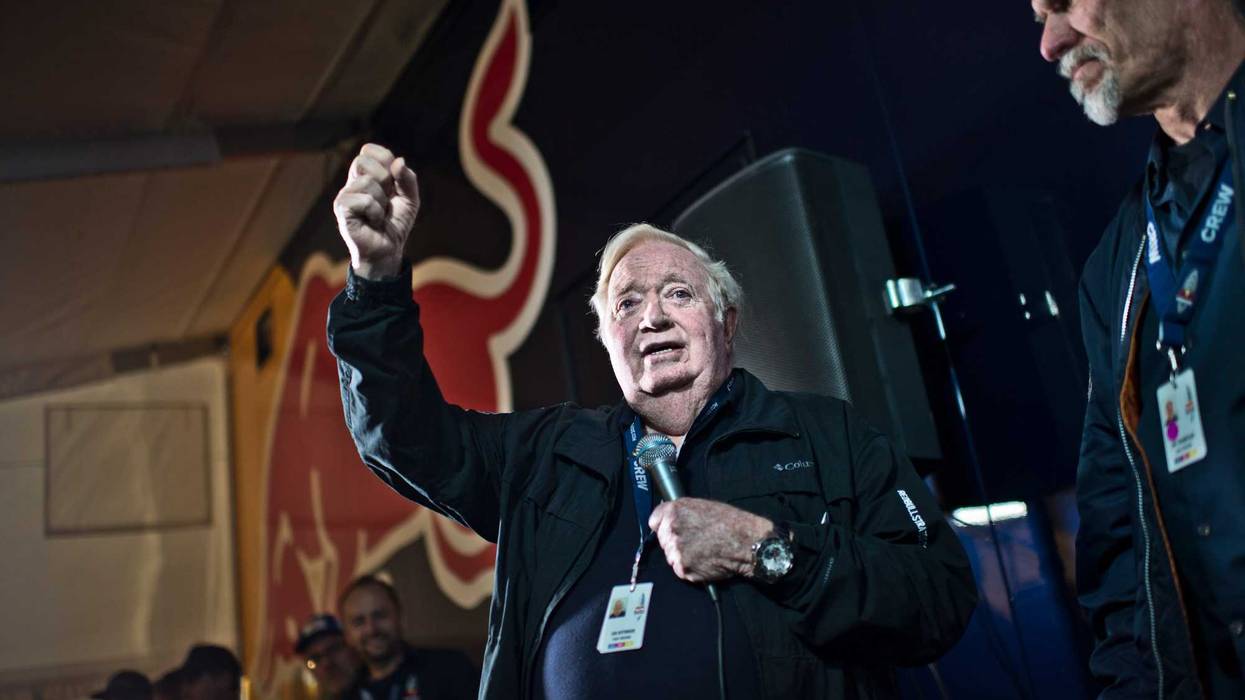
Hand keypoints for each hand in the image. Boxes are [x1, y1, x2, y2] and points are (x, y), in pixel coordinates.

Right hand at [333, 143, 419, 278]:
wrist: (389, 250)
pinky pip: (364, 200)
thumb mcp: (410, 199)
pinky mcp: (342, 209)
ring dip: (382, 201)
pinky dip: (375, 212)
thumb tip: (398, 161)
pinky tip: (372, 222)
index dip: (385, 160)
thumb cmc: (395, 224)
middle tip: (386, 199)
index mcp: (367, 175)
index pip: (369, 151)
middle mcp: (353, 182)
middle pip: (363, 160)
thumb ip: (408, 178)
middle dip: (384, 178)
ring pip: (368, 182)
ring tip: (379, 215)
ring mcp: (345, 195)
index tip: (393, 180)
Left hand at [648, 498, 772, 582]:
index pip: (654, 521)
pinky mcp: (683, 569)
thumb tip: (669, 518)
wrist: (747, 542)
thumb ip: (682, 512)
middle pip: (663, 540)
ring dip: (683, 556)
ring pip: (671, 556)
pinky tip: (705, 561)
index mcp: (674, 511)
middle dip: (675, 542)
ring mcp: (676, 551)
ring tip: (703, 551)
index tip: (672, 529)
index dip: (664, 525)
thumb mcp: (702, 505)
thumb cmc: (730, 522)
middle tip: (696, 541)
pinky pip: (681, 570)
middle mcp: (671, 529)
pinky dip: (690, 568)